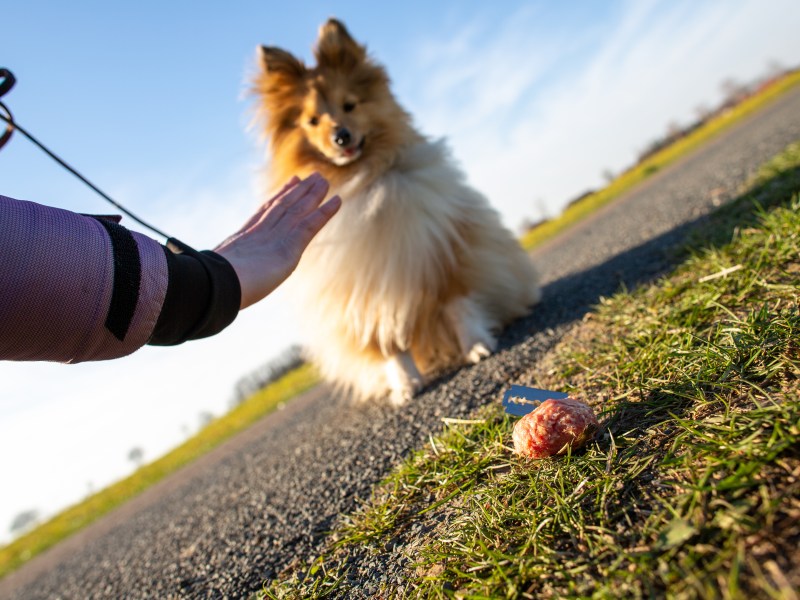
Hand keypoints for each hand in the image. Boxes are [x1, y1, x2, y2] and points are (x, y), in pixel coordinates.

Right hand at [215, 173, 340, 308]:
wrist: (217, 285)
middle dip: (298, 191)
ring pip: (297, 210)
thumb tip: (216, 284)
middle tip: (311, 177)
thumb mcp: (219, 277)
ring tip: (323, 180)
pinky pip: (310, 225)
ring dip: (312, 195)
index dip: (279, 197)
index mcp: (243, 240)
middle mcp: (260, 233)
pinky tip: (337, 201)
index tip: (290, 183)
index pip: (265, 213)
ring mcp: (275, 237)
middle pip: (284, 206)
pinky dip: (325, 212)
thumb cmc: (214, 287)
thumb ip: (223, 273)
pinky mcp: (289, 246)